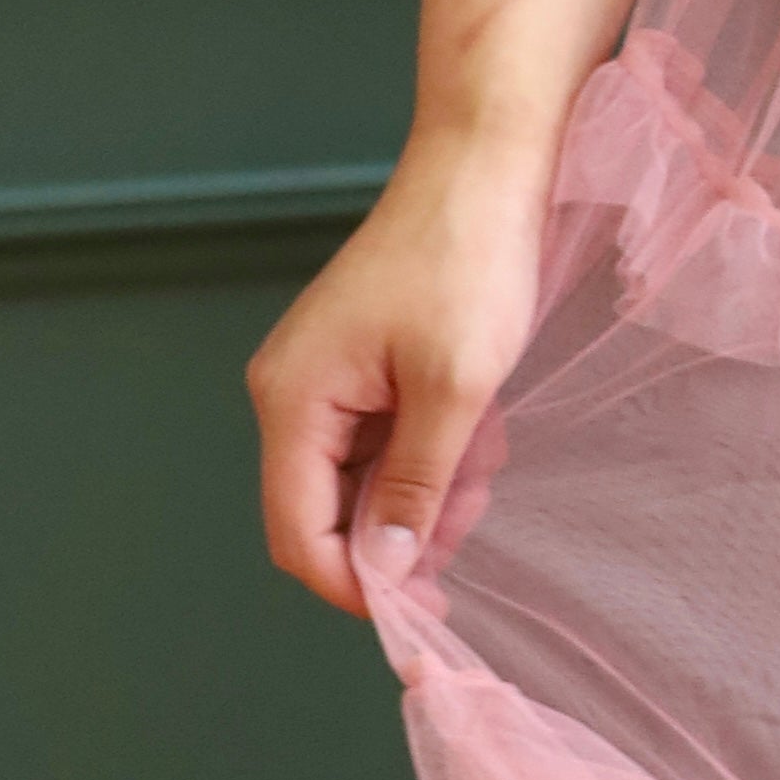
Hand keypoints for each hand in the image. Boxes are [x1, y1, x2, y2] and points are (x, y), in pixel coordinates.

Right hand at [250, 128, 555, 618]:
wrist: (486, 166)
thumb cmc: (468, 261)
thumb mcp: (454, 389)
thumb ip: (416, 486)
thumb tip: (387, 570)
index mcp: (292, 400)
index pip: (297, 533)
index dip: (353, 585)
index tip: (421, 614)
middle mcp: (293, 395)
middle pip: (331, 513)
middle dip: (406, 530)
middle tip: (473, 516)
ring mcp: (327, 381)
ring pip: (370, 481)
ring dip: (432, 487)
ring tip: (487, 450)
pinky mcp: (364, 368)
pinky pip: (390, 441)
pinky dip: (438, 449)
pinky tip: (482, 425)